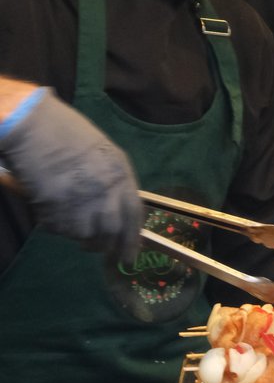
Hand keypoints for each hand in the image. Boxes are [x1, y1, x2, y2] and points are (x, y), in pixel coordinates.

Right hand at [0, 89, 142, 261]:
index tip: (129, 257)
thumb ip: (112, 182)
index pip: (134, 215)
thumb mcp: (102, 154)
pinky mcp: (54, 209)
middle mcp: (105, 190)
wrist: (31, 125)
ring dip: (76, 233)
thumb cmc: (65, 133)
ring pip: (84, 235)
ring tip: (67, 216)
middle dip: (104, 247)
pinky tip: (50, 206)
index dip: (132, 240)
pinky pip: (59, 229)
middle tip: (95, 250)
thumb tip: (116, 213)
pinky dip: (55, 225)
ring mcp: (80, 201)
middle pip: (111, 233)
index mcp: (120, 173)